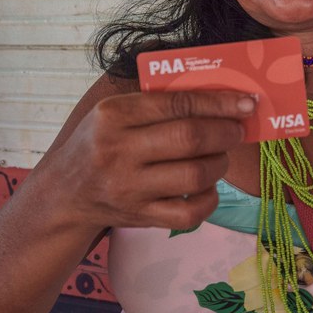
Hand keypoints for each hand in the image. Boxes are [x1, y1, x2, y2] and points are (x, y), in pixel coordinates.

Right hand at [38, 89, 254, 232]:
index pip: (177, 104)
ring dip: (220, 163)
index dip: (219, 102)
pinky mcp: (140, 217)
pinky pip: (190, 213)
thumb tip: (221, 94)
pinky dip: (210, 199)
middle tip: (238, 130)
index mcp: (114, 115)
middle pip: (190, 139)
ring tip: (220, 155)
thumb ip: (159, 101)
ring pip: (195, 175)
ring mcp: (129, 188)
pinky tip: (208, 187)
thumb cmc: (102, 142)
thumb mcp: (115, 111)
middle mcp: (119, 151)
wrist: (66, 193)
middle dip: (226, 132)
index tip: (246, 102)